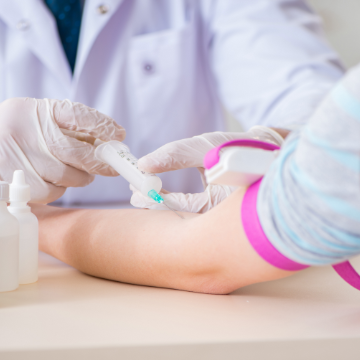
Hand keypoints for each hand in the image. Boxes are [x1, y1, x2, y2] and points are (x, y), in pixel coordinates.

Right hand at [0, 98, 124, 202]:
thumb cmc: (21, 133)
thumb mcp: (42, 119)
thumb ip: (73, 127)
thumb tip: (110, 139)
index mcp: (35, 111)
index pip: (75, 114)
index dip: (101, 125)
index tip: (119, 135)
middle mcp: (25, 132)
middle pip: (76, 152)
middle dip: (100, 162)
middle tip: (112, 166)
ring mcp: (18, 158)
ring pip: (68, 176)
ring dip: (80, 177)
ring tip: (78, 172)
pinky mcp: (15, 182)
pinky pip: (52, 192)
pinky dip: (60, 188)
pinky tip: (55, 180)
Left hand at [130, 126, 283, 212]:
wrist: (269, 151)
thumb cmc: (242, 147)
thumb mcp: (207, 147)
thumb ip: (176, 155)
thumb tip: (145, 164)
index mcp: (220, 205)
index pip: (179, 207)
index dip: (155, 200)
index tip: (136, 191)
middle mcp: (219, 213)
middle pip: (179, 215)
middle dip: (156, 204)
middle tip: (136, 193)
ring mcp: (217, 210)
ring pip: (183, 211)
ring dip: (163, 200)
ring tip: (144, 189)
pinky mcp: (216, 203)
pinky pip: (191, 204)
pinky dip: (174, 197)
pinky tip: (162, 188)